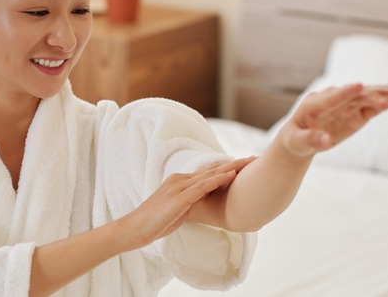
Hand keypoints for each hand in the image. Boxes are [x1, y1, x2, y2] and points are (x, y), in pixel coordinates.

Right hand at [119, 157, 255, 249]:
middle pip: (212, 169)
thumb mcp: (176, 210)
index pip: (207, 172)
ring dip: (232, 167)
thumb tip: (201, 205)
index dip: (226, 167)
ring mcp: (179, 187)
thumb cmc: (154, 222)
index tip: (244, 164)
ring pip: (210, 174)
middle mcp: (180, 180)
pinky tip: (232, 175)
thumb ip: (189, 203)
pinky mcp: (179, 198)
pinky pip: (203, 186)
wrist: (134, 228)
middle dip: (234, 163)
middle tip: (253, 158)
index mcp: (179, 182)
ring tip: (249, 162)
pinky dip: (218, 179)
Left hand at [277, 84, 387, 157]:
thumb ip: (312, 140)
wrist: (302, 137)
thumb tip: (326, 140)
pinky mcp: (355, 112)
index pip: (332, 97)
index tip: (359, 86)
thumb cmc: (296, 139)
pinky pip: (371, 106)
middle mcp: (332, 99)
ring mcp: (345, 104)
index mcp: (314, 104)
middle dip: (371, 94)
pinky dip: (383, 103)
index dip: (345, 92)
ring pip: (365, 97)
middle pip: (353, 95)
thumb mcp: (299, 142)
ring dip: (382, 95)